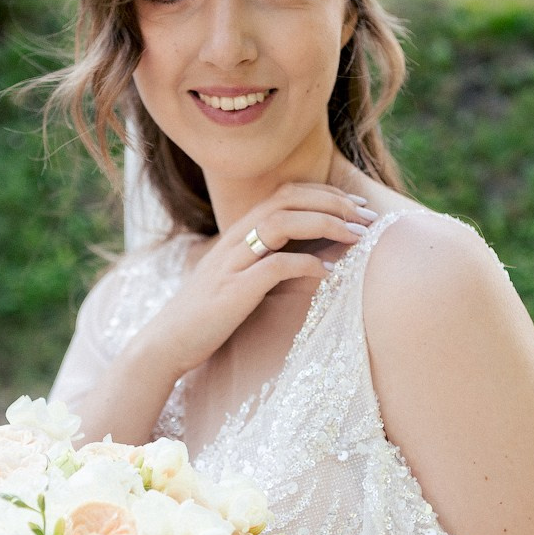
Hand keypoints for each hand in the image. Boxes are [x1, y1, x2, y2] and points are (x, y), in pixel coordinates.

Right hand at [142, 181, 376, 378]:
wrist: (166, 342)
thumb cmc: (206, 315)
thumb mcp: (236, 278)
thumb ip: (263, 261)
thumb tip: (307, 258)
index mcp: (237, 232)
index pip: (285, 193)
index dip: (323, 193)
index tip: (355, 205)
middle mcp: (235, 238)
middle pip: (289, 199)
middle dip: (333, 202)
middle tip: (367, 217)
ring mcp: (233, 262)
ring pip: (283, 222)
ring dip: (326, 223)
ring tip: (357, 236)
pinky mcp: (235, 289)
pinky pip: (277, 266)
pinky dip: (308, 265)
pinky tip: (330, 274)